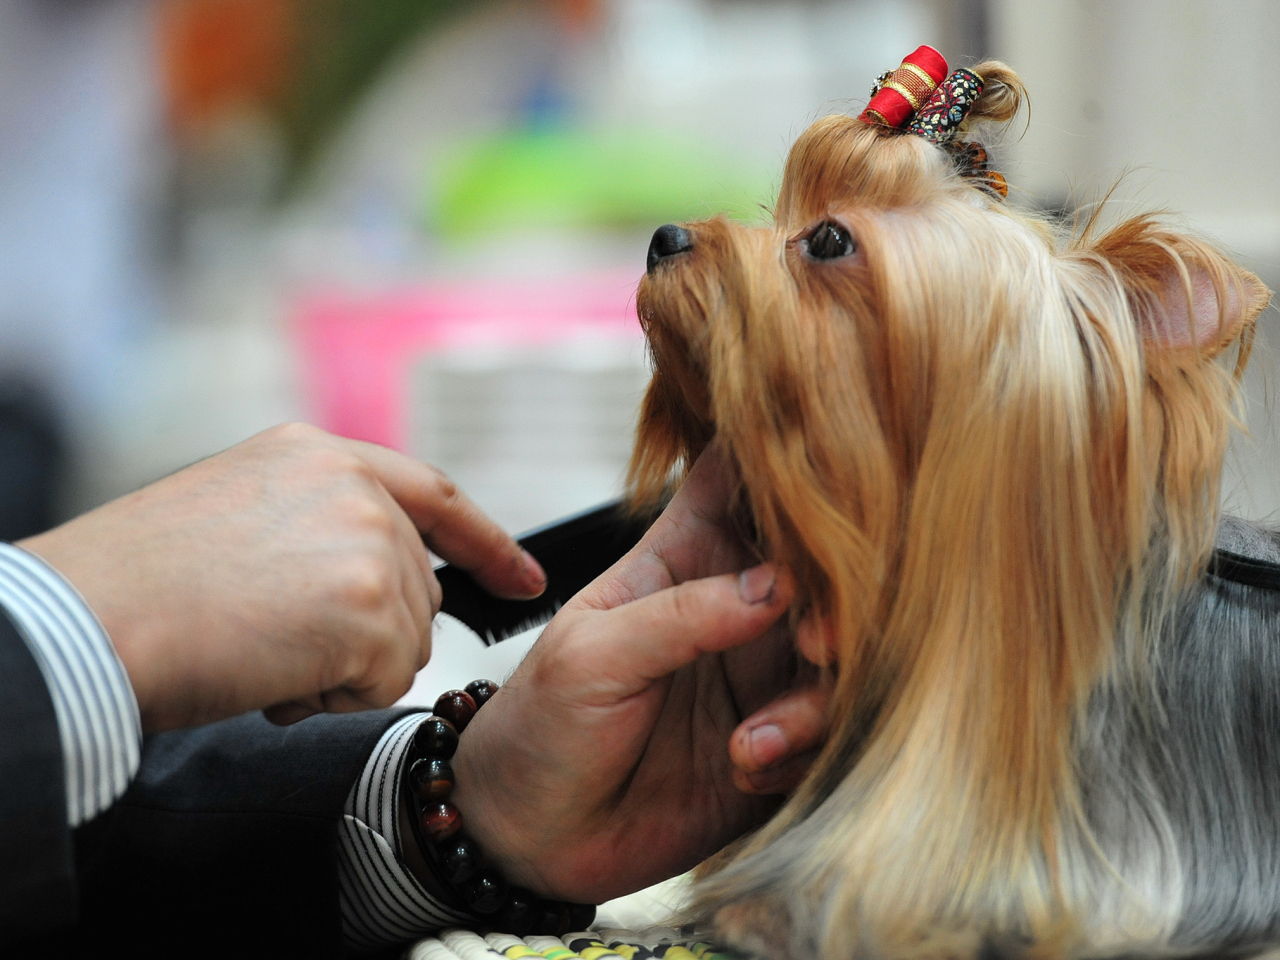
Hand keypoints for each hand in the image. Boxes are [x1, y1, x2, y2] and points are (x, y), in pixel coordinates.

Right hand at [19, 423, 544, 732]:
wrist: (88, 618)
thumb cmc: (139, 584)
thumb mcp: (240, 515)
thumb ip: (322, 527)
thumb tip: (385, 586)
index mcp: (316, 453)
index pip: (434, 494)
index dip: (487, 540)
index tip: (525, 576)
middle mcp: (353, 485)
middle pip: (418, 588)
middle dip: (371, 635)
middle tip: (282, 645)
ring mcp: (369, 541)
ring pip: (407, 640)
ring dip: (343, 668)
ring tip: (262, 651)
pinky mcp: (371, 606)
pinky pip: (387, 681)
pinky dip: (334, 696)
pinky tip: (273, 673)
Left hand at [450, 444, 830, 903]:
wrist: (530, 839)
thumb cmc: (541, 724)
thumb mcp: (593, 655)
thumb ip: (682, 615)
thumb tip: (778, 583)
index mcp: (687, 553)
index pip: (745, 477)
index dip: (790, 467)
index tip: (820, 494)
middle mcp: (738, 605)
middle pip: (822, 566)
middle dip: (836, 599)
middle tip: (814, 641)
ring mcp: (763, 675)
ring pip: (842, 655)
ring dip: (819, 695)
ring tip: (753, 738)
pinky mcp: (780, 745)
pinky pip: (830, 735)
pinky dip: (801, 751)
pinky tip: (746, 767)